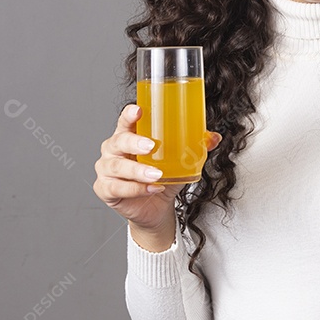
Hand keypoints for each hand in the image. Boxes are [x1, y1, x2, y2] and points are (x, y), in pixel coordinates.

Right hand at [92, 103, 220, 231]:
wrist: (156, 209)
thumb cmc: (163, 177)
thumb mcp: (180, 161)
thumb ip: (196, 147)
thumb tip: (214, 137)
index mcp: (129, 135)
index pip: (125, 120)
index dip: (129, 114)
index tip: (139, 110)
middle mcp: (113, 150)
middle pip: (119, 141)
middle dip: (134, 142)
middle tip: (151, 146)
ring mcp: (106, 170)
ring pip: (118, 167)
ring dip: (138, 170)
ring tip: (156, 174)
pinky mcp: (106, 190)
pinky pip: (118, 188)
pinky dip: (137, 189)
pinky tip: (153, 188)